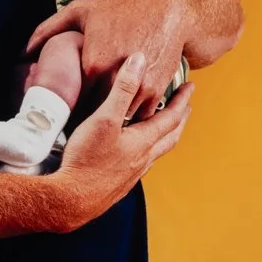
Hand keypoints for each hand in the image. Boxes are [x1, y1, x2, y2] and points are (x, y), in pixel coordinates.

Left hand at [25, 0, 187, 120]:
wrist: (166, 10)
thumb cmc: (120, 9)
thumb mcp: (80, 11)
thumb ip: (47, 30)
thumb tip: (25, 50)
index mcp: (92, 65)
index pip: (72, 102)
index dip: (66, 111)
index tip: (61, 115)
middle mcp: (114, 79)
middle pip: (93, 113)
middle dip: (84, 119)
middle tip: (76, 123)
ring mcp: (137, 87)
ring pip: (116, 117)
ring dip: (109, 119)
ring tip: (98, 121)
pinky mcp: (156, 91)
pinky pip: (138, 114)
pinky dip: (130, 114)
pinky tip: (122, 109)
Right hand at [46, 53, 193, 228]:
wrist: (71, 200)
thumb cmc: (86, 160)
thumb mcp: (104, 118)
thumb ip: (122, 89)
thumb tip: (139, 61)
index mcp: (143, 141)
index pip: (171, 117)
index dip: (182, 100)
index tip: (191, 87)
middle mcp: (142, 159)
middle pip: (170, 137)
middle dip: (180, 119)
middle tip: (185, 107)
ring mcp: (131, 174)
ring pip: (156, 152)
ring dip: (164, 137)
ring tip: (163, 128)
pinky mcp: (118, 184)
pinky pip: (140, 164)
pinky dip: (145, 152)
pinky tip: (133, 152)